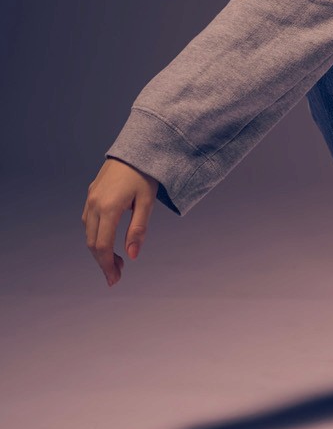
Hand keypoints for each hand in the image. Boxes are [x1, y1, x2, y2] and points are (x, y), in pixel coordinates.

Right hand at [82, 158, 158, 286]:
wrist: (137, 148)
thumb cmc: (146, 174)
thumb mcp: (147, 202)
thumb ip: (138, 229)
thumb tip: (133, 255)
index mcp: (108, 207)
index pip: (102, 245)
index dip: (107, 266)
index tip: (115, 280)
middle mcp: (94, 203)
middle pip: (92, 242)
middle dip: (103, 262)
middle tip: (118, 275)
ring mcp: (90, 198)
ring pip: (88, 232)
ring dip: (99, 249)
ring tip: (117, 260)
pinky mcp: (91, 193)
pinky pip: (88, 220)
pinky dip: (96, 234)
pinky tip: (109, 239)